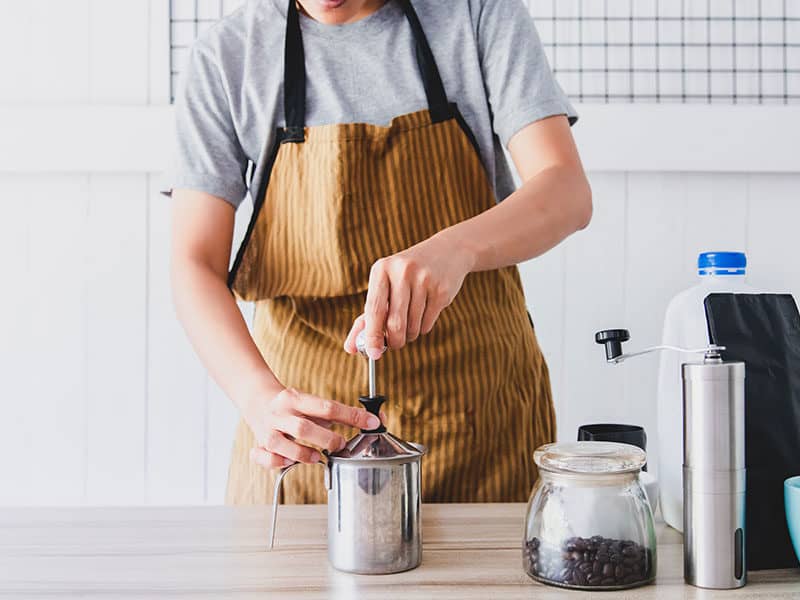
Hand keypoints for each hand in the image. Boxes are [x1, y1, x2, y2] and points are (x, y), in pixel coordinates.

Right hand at [245, 386, 381, 468]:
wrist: (258, 401)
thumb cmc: (292, 406)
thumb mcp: (312, 404)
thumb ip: (336, 414)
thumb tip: (369, 421)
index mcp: (295, 398)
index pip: (327, 407)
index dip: (351, 416)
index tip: (370, 423)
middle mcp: (279, 413)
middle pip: (303, 428)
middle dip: (326, 439)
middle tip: (340, 445)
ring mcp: (267, 430)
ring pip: (280, 444)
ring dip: (302, 454)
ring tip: (317, 457)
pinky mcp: (259, 444)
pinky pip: (265, 457)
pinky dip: (277, 462)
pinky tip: (290, 460)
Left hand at [344, 232, 475, 357]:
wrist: (447, 251)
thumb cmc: (406, 276)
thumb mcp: (384, 286)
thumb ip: (366, 317)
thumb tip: (351, 348)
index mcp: (381, 269)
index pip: (374, 309)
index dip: (372, 336)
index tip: (372, 354)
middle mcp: (402, 272)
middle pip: (395, 323)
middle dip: (395, 341)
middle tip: (395, 344)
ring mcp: (424, 280)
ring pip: (412, 327)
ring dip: (410, 334)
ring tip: (410, 321)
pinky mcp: (442, 290)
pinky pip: (428, 324)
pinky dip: (423, 327)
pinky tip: (424, 312)